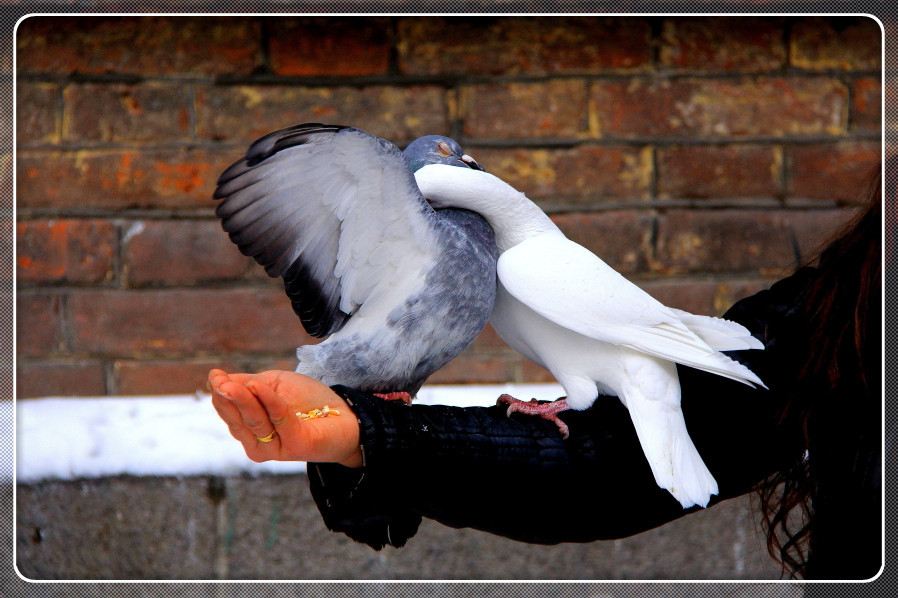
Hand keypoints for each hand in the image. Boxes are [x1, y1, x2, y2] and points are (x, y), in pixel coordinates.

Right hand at [208, 369, 361, 467]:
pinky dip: (268, 401)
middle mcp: (258, 443)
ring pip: (254, 421)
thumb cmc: (308, 401)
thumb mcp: (274, 385)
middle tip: (218, 381)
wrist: (345, 416)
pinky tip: (258, 386)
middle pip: (237, 419)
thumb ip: (247, 383)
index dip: (220, 394)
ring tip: (230, 384)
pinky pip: (278, 419)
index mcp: (249, 428)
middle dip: (227, 398)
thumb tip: (215, 378)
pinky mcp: (295, 445)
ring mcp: (275, 448)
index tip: (214, 376)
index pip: (228, 412)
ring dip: (243, 400)